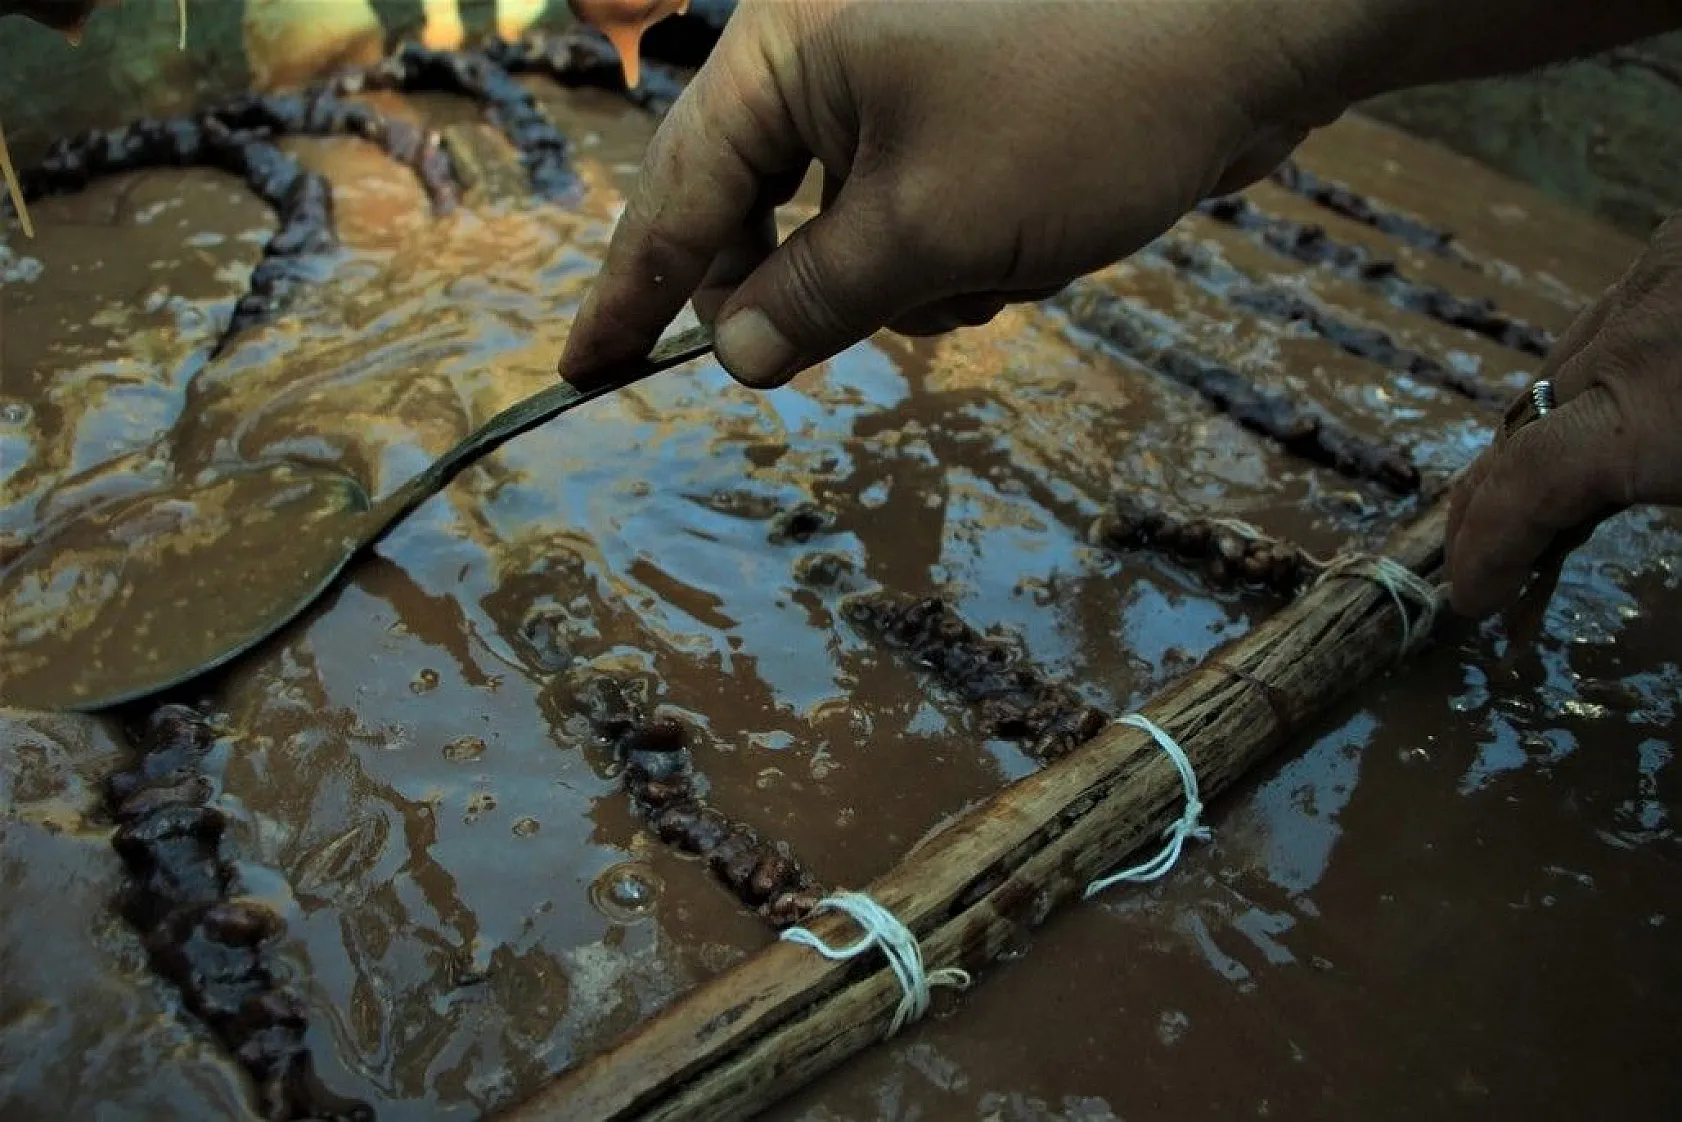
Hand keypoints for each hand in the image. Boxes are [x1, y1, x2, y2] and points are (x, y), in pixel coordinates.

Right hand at [558, 0, 1347, 389]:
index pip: (678, 191)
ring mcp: (907, 90)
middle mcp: (832, 60)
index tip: (583, 372)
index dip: (630, 294)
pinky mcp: (972, 124)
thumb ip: (816, 299)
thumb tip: (733, 355)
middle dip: (823, 288)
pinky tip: (1039, 241)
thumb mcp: (929, 224)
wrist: (1254, 32)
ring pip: (857, 238)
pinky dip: (969, 256)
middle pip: (765, 216)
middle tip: (856, 329)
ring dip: (920, 279)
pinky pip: (926, 224)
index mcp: (789, 53)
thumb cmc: (1081, 107)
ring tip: (1002, 256)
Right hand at [1445, 213, 1681, 618]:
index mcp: (1654, 409)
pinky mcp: (1670, 247)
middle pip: (1520, 431)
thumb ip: (1660, 490)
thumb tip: (1586, 533)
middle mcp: (1632, 336)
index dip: (1485, 546)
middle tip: (1475, 563)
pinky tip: (1602, 406)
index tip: (1469, 598)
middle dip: (1486, 506)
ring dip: (1532, 439)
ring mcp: (1651, 279)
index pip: (1526, 484)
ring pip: (1552, 372)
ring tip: (1529, 500)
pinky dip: (1587, 377)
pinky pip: (1604, 322)